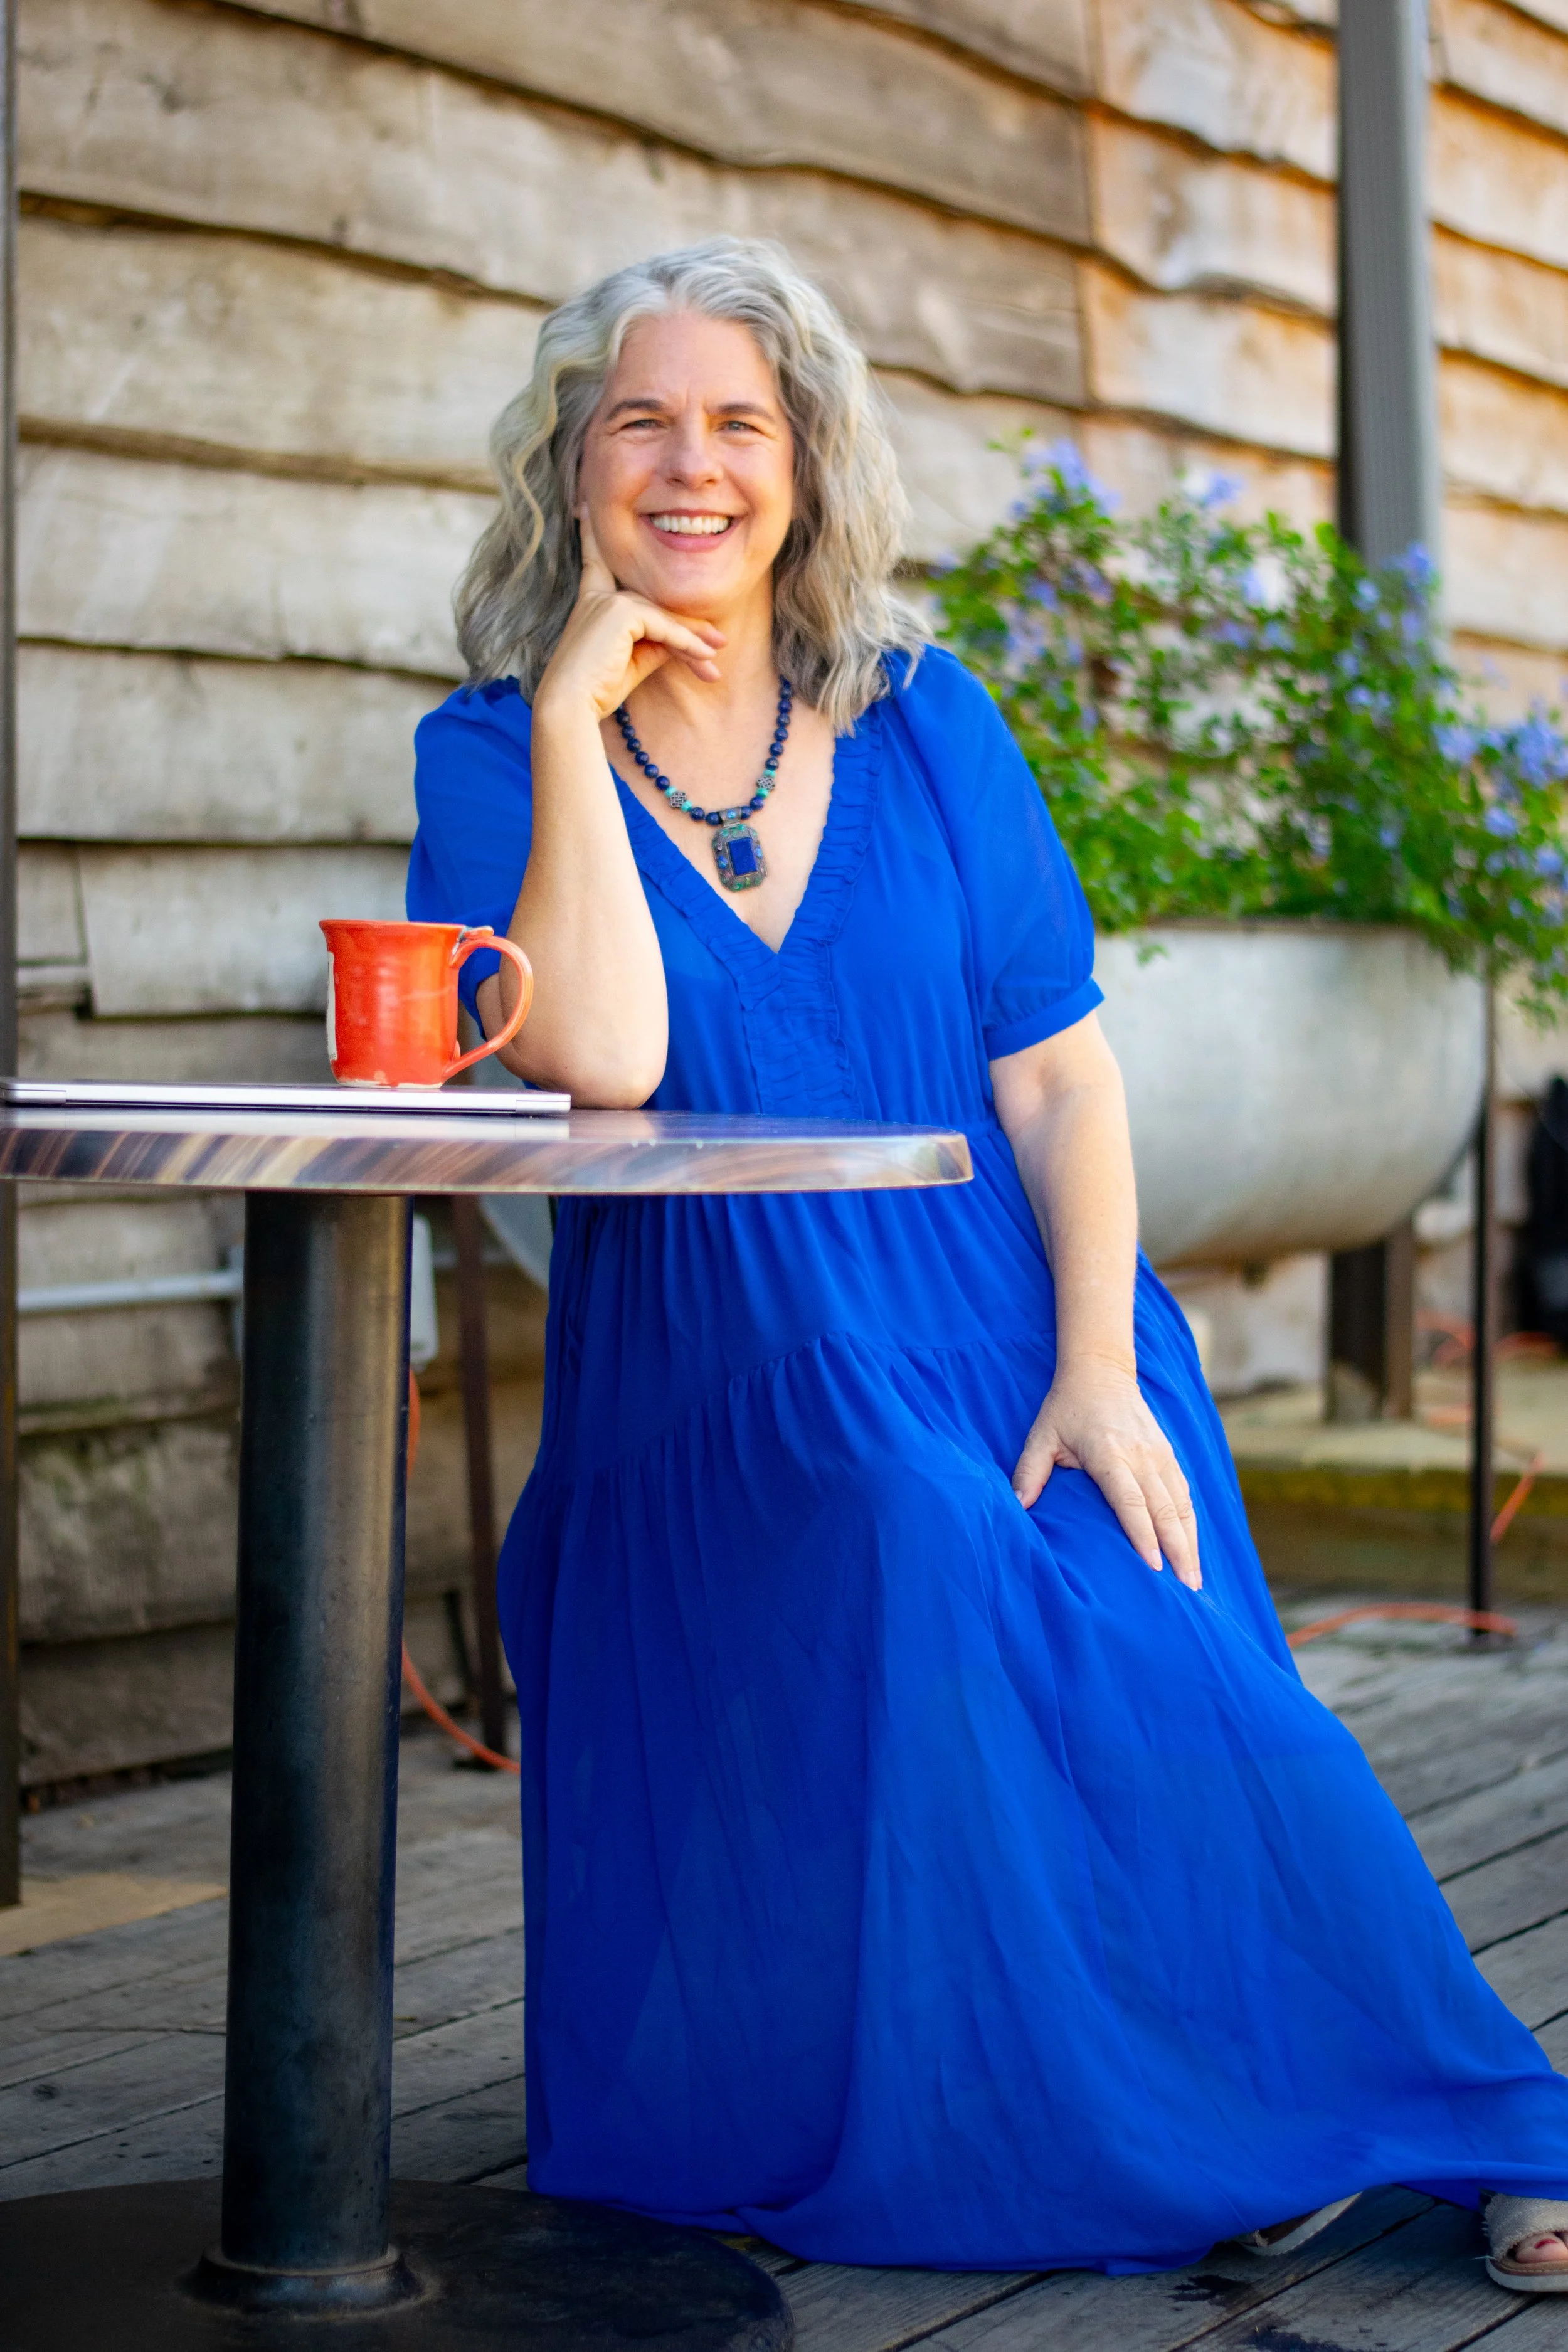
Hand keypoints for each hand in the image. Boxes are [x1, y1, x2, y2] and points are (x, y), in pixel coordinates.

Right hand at [533, 510, 724, 723]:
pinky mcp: (618, 612)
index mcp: (592, 603)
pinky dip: (685, 643)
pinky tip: (704, 659)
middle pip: (653, 605)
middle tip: (719, 642)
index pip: (595, 562)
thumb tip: (687, 639)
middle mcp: (597, 596)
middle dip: (687, 626)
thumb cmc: (596, 690)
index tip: (583, 508)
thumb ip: (657, 643)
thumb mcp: (633, 662)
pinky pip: (663, 627)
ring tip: (717, 658)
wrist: (569, 706)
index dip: (591, 536)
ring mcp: (607, 601)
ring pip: (662, 617)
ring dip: (692, 640)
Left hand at [1012, 1357, 1201, 1590]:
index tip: (1154, 1566)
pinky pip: (1184, 1494)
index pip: (1130, 1501)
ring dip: (1190, 1542)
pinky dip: (1191, 1523)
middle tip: (1187, 1589)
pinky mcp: (1168, 1454)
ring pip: (1182, 1505)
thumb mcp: (1041, 1435)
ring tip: (1194, 1580)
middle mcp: (1142, 1456)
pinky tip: (1193, 1549)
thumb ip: (1029, 1472)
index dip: (1143, 1534)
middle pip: (1165, 1510)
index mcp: (1110, 1453)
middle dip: (1178, 1550)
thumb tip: (1018, 1507)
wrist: (1101, 1372)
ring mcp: (1160, 1455)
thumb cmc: (1066, 1408)